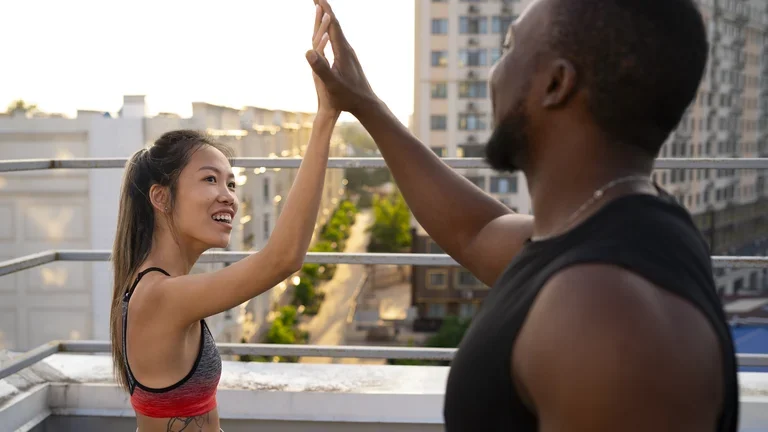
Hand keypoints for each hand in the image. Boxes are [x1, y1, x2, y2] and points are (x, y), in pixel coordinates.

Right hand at [305, 0, 376, 115]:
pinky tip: (329, 33)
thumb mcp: (332, 83)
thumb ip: (321, 68)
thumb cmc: (348, 96)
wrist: (366, 104)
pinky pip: (338, 38)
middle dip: (325, 9)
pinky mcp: (348, 59)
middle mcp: (347, 48)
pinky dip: (331, 30)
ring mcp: (348, 54)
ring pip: (337, 31)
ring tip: (321, 9)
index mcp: (342, 50)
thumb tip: (308, 51)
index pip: (333, 24)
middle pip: (335, 24)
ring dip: (328, 18)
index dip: (324, 9)